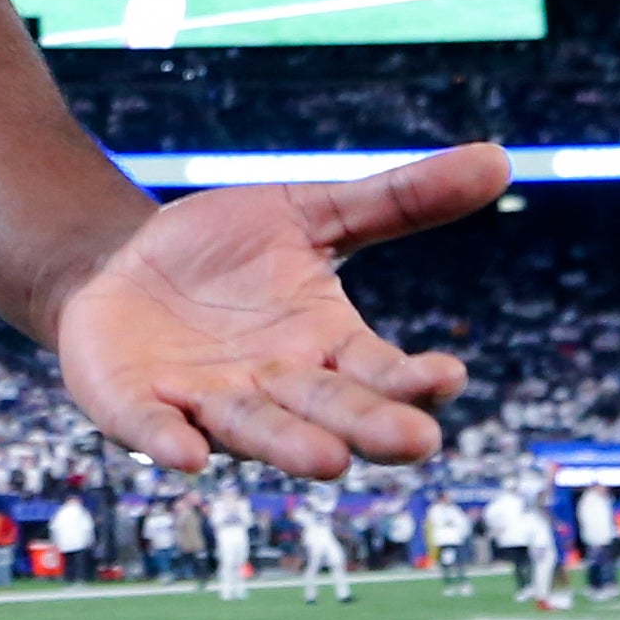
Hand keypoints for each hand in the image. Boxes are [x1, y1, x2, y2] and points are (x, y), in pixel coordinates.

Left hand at [54, 143, 507, 477]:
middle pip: (331, 412)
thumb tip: (500, 157)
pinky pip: (155, 429)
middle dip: (370, 427)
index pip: (380, 372)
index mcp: (327, 347)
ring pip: (254, 429)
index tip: (448, 374)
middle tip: (418, 441)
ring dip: (288, 446)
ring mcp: (206, 401)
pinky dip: (169, 441)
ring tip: (327, 462)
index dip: (413, 379)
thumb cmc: (225, 252)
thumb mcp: (310, 213)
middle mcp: (276, 387)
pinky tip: (187, 454)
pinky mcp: (137, 404)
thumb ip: (396, 201)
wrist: (119, 262)